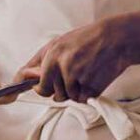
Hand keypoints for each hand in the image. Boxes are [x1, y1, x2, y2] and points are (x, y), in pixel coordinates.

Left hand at [15, 16, 130, 102]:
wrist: (116, 39)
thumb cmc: (85, 40)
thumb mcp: (58, 43)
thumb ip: (39, 61)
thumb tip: (23, 77)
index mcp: (51, 57)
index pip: (37, 84)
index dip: (38, 89)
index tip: (36, 91)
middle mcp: (62, 68)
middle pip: (51, 94)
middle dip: (57, 89)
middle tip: (70, 74)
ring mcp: (77, 79)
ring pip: (67, 98)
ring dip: (74, 91)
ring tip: (84, 72)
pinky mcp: (92, 88)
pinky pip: (83, 100)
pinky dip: (87, 94)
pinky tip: (93, 78)